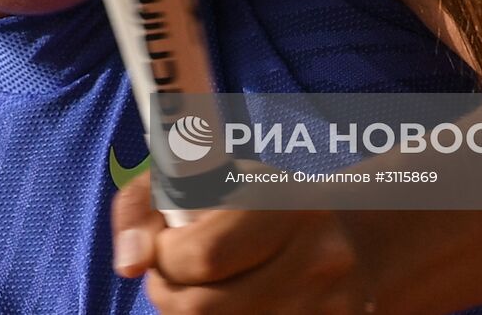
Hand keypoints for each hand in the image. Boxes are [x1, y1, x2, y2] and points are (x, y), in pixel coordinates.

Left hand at [110, 171, 376, 313]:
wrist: (354, 237)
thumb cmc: (262, 205)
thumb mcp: (207, 179)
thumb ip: (145, 204)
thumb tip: (128, 261)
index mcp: (285, 204)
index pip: (199, 256)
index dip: (165, 258)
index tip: (166, 246)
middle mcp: (317, 258)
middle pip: (203, 310)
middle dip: (170, 297)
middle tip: (174, 281)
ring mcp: (329, 307)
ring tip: (202, 293)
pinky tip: (235, 307)